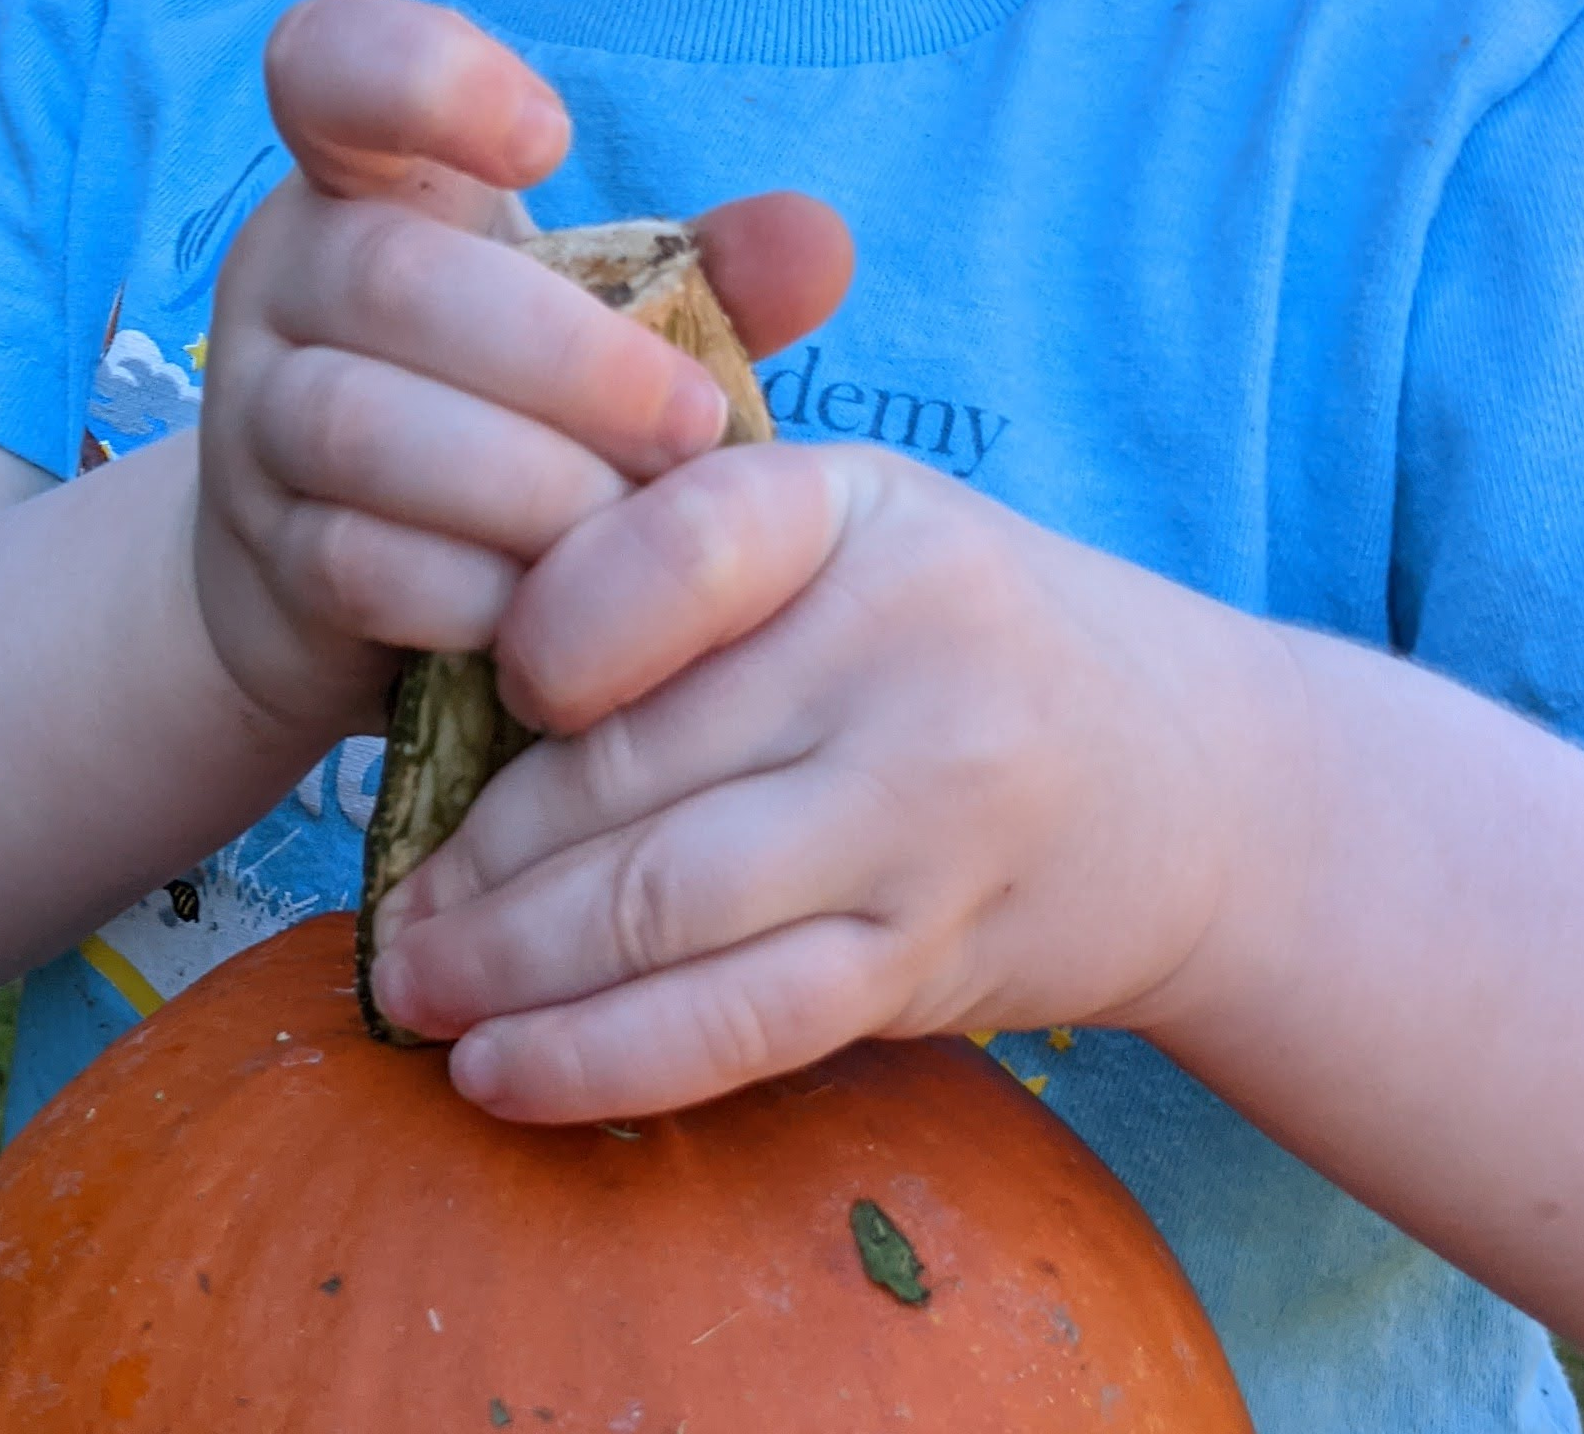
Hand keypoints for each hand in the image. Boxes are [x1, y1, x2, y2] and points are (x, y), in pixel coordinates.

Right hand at [190, 0, 851, 743]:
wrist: (330, 583)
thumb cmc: (500, 407)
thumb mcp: (597, 323)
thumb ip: (707, 277)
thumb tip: (821, 240)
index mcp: (363, 179)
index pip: (333, 61)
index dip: (428, 78)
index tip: (553, 143)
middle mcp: (283, 274)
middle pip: (390, 278)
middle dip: (567, 361)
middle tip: (695, 428)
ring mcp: (250, 415)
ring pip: (362, 426)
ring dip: (529, 484)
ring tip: (638, 527)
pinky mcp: (261, 553)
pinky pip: (358, 563)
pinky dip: (479, 591)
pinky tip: (567, 615)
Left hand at [367, 443, 1304, 1122]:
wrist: (1197, 782)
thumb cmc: (953, 625)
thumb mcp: (846, 520)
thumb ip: (678, 543)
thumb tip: (450, 644)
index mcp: (852, 512)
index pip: (670, 549)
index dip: (545, 626)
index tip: (482, 683)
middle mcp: (900, 655)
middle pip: (635, 763)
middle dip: (477, 851)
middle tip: (386, 903)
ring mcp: (921, 818)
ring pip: (667, 907)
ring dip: (509, 965)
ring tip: (408, 986)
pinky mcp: (923, 957)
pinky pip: (739, 1025)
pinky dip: (600, 1059)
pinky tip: (499, 1070)